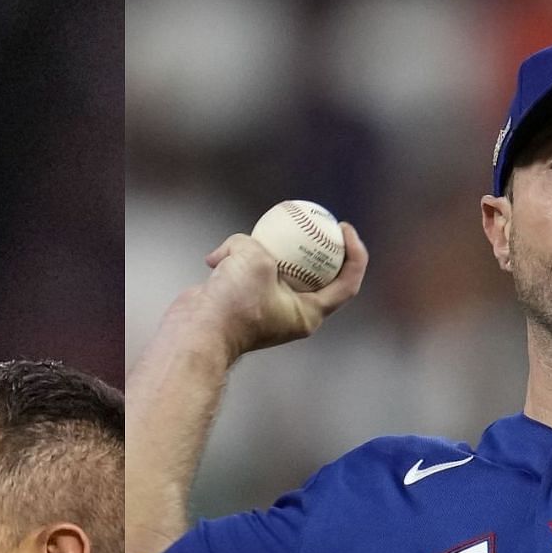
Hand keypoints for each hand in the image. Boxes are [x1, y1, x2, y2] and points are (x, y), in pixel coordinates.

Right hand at [167, 222, 368, 358]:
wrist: (196, 333)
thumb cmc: (233, 305)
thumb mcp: (254, 259)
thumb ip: (256, 243)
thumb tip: (242, 245)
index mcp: (307, 314)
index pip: (346, 284)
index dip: (355, 255)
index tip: (343, 227)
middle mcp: (290, 313)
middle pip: (316, 275)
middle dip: (317, 246)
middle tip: (315, 219)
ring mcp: (266, 308)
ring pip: (276, 270)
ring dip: (267, 249)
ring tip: (266, 227)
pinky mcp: (240, 303)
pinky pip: (246, 274)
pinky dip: (235, 260)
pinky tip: (220, 254)